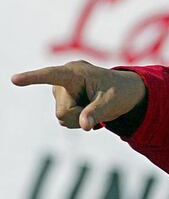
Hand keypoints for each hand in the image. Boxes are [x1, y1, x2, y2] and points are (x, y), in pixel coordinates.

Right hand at [11, 60, 146, 130]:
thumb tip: (84, 125)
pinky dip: (77, 120)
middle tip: (97, 107)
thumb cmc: (120, 91)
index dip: (33, 78)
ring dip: (79, 118)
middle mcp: (63, 80)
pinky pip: (64, 120)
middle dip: (80, 116)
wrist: (124, 92)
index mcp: (76, 72)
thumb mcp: (112, 102)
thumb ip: (97, 112)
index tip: (15, 80)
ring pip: (62, 118)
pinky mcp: (61, 100)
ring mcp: (61, 91)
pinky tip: (86, 110)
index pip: (51, 75)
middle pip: (62, 111)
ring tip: (93, 106)